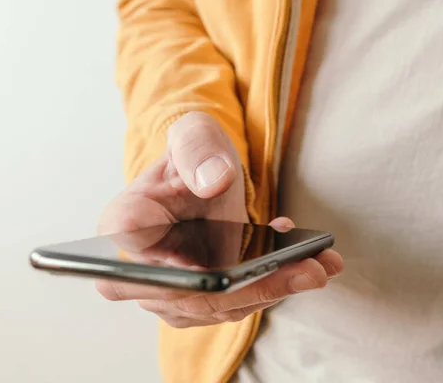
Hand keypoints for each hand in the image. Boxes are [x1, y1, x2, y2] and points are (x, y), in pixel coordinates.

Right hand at [96, 112, 343, 326]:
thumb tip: (214, 183)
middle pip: (187, 294)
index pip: (129, 253)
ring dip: (271, 290)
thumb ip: (197, 149)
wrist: (205, 180)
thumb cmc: (194, 157)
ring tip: (317, 267)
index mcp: (125, 221)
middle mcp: (139, 267)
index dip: (167, 271)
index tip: (218, 275)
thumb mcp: (195, 134)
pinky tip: (305, 265)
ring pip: (218, 307)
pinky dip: (273, 288)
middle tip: (306, 270)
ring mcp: (168, 292)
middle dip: (250, 287)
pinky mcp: (198, 302)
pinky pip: (235, 305)